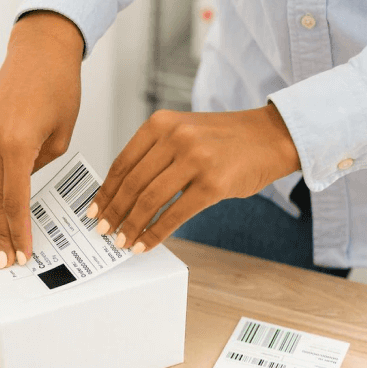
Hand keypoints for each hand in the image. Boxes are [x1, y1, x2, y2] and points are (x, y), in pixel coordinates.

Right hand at [0, 11, 83, 268]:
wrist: (40, 48)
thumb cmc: (60, 85)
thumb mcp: (62, 133)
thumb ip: (42, 163)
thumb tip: (27, 184)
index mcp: (17, 143)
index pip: (15, 200)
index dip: (18, 230)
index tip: (22, 253)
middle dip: (0, 233)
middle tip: (4, 261)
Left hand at [86, 105, 300, 252]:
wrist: (271, 137)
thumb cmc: (226, 140)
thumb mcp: (184, 132)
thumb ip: (156, 154)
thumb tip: (124, 193)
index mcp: (161, 123)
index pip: (123, 162)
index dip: (106, 190)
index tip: (95, 209)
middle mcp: (176, 137)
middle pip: (132, 183)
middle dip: (114, 211)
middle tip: (103, 230)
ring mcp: (195, 160)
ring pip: (149, 200)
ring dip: (132, 226)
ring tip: (122, 241)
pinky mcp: (212, 184)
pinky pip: (175, 214)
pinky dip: (156, 233)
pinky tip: (146, 244)